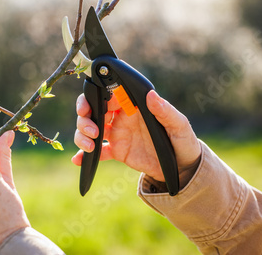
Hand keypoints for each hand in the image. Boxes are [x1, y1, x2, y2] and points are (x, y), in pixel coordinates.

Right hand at [73, 90, 200, 182]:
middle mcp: (122, 117)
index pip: (109, 93)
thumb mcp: (179, 125)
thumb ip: (165, 111)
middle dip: (84, 115)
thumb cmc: (183, 141)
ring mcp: (117, 134)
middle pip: (94, 109)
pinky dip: (84, 155)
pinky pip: (97, 151)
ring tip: (90, 145)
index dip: (98, 95)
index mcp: (135, 105)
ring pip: (90, 127)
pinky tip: (78, 160)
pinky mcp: (116, 151)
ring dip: (82, 134)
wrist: (182, 168)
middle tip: (90, 128)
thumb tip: (151, 95)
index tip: (97, 103)